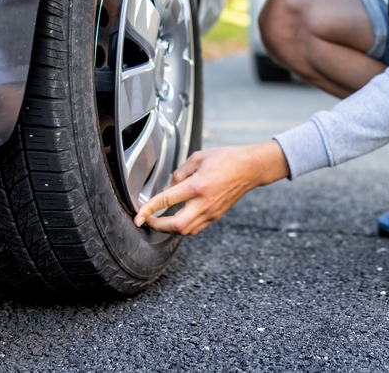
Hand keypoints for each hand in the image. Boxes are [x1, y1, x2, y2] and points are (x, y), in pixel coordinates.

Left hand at [133, 140, 289, 234]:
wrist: (250, 168)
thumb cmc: (227, 159)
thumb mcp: (198, 157)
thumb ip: (180, 173)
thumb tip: (169, 187)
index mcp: (198, 185)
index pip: (167, 201)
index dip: (148, 210)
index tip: (138, 216)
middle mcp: (204, 202)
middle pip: (175, 225)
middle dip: (156, 226)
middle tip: (146, 221)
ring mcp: (211, 212)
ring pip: (185, 231)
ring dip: (169, 228)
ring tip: (159, 220)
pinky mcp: (216, 216)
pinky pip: (195, 228)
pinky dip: (182, 227)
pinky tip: (177, 218)